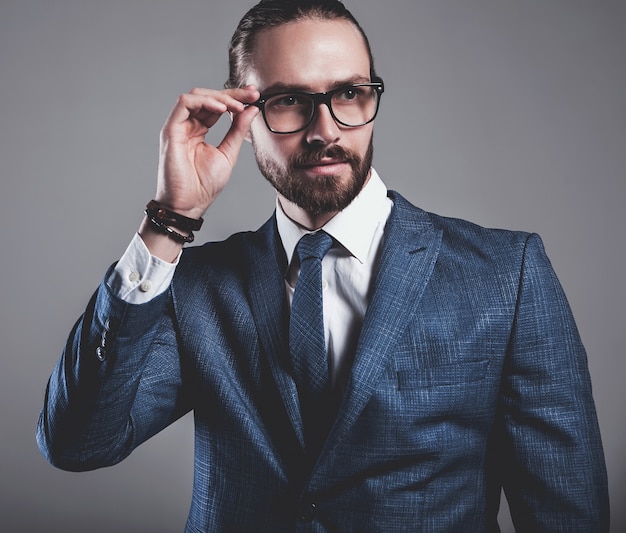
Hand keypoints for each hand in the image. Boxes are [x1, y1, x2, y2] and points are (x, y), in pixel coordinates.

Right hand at [155, 86, 259, 217]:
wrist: (189, 204)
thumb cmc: (204, 185)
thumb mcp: (228, 153)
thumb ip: (238, 131)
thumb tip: (251, 110)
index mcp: (199, 130)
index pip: (217, 106)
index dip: (235, 98)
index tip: (255, 96)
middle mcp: (187, 125)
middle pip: (208, 97)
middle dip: (232, 93)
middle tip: (252, 95)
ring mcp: (178, 126)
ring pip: (196, 96)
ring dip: (220, 97)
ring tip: (238, 106)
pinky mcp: (171, 130)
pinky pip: (184, 104)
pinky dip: (205, 101)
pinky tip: (222, 108)